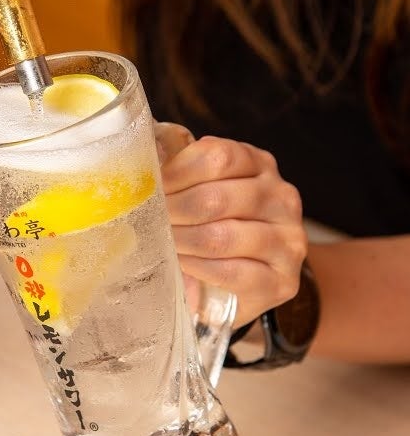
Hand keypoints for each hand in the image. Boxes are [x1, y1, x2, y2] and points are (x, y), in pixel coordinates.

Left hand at [155, 123, 306, 326]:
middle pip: (216, 198)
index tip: (152, 188)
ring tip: (162, 243)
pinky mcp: (282, 281)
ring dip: (181, 241)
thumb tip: (146, 153)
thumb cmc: (212, 227)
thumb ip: (177, 168)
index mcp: (259, 165)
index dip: (176, 173)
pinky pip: (231, 272)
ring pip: (221, 236)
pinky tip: (182, 265)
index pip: (217, 156)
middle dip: (173, 211)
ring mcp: (288, 241)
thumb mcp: (198, 189)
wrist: (242, 282)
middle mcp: (281, 198)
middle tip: (149, 221)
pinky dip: (197, 268)